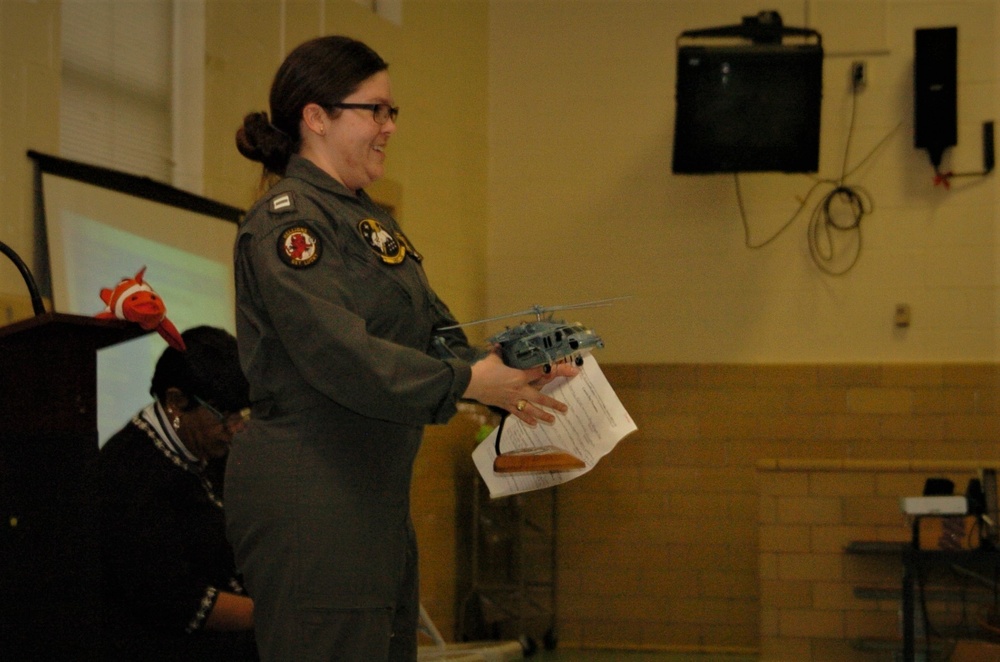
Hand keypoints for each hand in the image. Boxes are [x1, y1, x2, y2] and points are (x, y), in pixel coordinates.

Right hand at [462, 352, 578, 424]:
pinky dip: (526, 418)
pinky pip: (518, 413)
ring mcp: (513, 399)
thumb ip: (499, 352)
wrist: (471, 383)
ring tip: (553, 420)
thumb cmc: (484, 370)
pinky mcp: (505, 405)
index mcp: (519, 376)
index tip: (564, 371)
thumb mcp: (493, 358)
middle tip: (564, 409)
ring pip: (531, 409)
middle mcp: (519, 389)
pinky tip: (534, 423)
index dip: (552, 371)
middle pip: (540, 398)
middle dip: (553, 403)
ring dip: (543, 415)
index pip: (539, 373)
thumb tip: (498, 344)